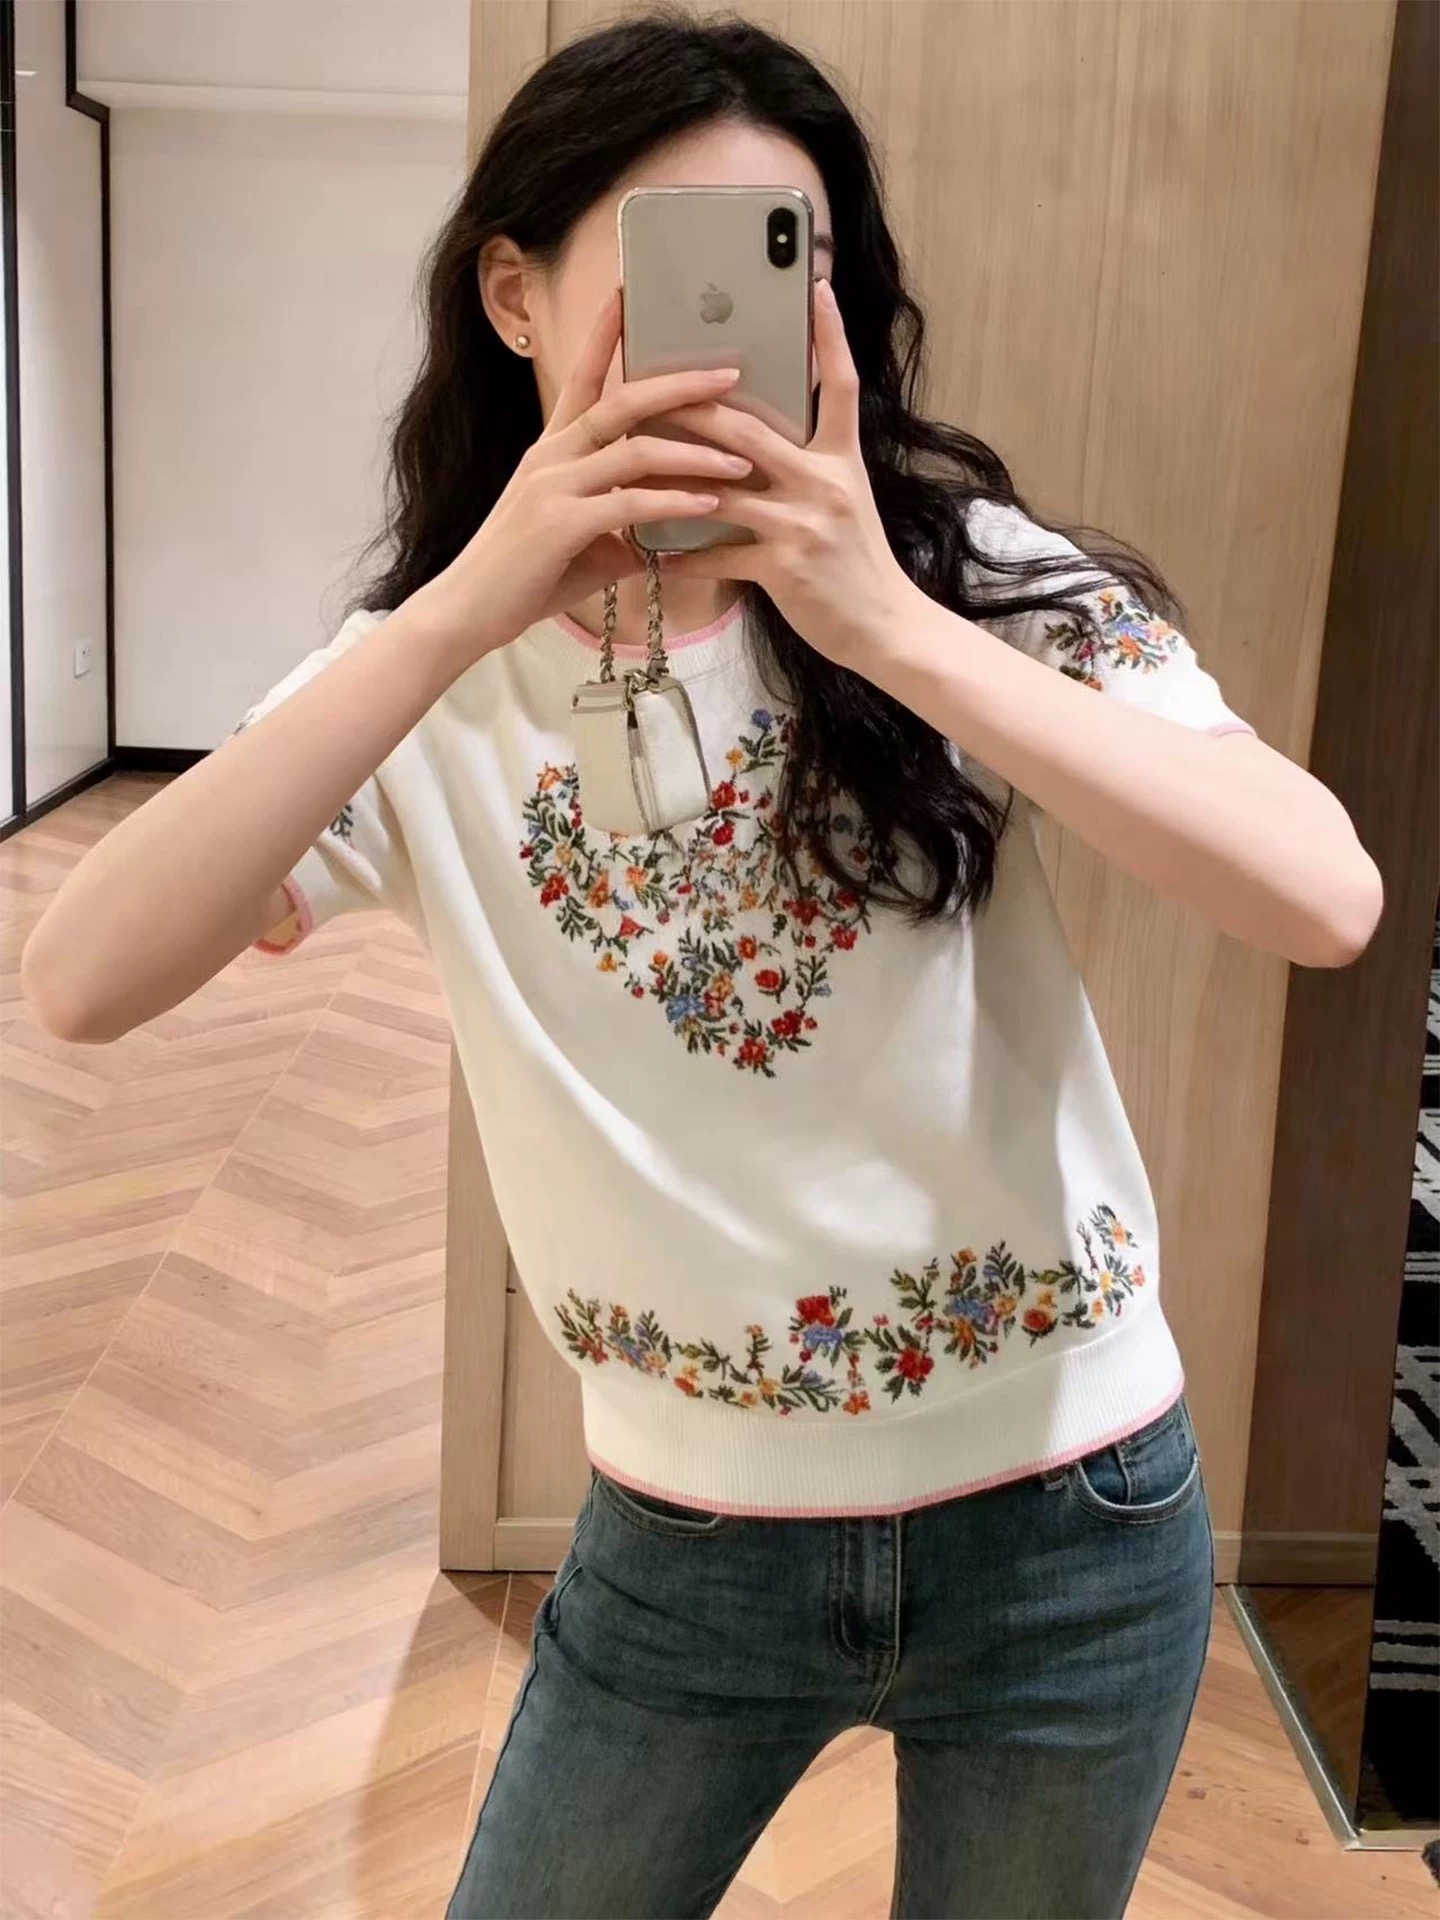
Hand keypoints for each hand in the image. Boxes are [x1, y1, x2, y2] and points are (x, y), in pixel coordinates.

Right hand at [417, 289, 754, 659]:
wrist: (467, 610)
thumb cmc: (522, 579)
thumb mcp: (577, 543)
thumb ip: (616, 530)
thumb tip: (652, 540)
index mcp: (552, 450)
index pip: (582, 379)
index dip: (604, 335)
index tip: (627, 296)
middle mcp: (551, 456)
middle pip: (622, 401)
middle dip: (680, 386)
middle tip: (729, 375)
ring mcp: (554, 485)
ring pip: (635, 450)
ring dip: (694, 454)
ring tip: (741, 460)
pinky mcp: (560, 522)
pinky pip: (629, 502)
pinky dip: (674, 501)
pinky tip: (709, 505)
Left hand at [655, 279, 915, 670]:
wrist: (886, 629)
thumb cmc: (858, 565)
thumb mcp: (847, 501)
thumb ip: (811, 467)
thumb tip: (759, 441)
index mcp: (842, 459)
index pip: (840, 384)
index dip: (831, 335)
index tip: (818, 287)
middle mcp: (824, 482)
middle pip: (749, 429)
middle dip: (692, 407)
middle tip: (648, 384)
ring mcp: (803, 524)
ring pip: (722, 488)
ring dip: (671, 479)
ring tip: (630, 468)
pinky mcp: (784, 567)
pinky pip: (720, 553)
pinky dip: (685, 555)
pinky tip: (657, 555)